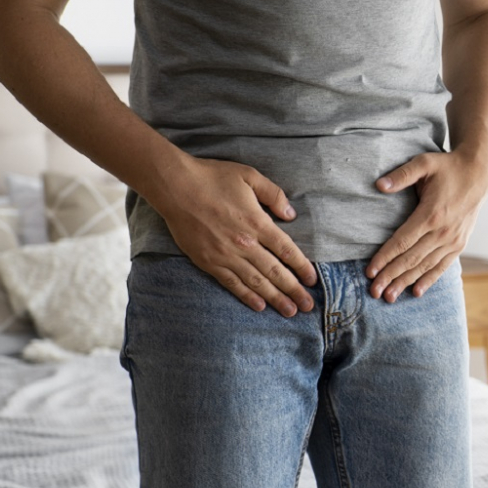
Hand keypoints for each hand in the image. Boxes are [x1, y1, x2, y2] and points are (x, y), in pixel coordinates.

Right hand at [152, 155, 317, 316]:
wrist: (175, 187)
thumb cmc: (212, 178)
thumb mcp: (249, 176)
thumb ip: (274, 195)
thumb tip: (291, 214)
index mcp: (257, 222)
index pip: (286, 250)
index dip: (302, 267)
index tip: (312, 279)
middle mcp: (244, 243)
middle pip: (275, 272)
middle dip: (294, 290)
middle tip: (308, 306)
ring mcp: (226, 255)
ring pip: (256, 282)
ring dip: (275, 298)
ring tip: (290, 311)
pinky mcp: (208, 262)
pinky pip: (232, 284)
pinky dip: (247, 296)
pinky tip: (259, 306)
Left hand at [366, 148, 487, 301]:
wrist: (478, 173)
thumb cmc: (447, 167)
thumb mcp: (424, 163)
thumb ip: (401, 175)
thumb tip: (379, 185)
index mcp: (431, 214)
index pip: (402, 242)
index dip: (385, 258)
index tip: (370, 272)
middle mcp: (442, 232)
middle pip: (411, 259)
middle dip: (391, 276)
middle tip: (374, 292)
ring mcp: (452, 240)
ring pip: (425, 266)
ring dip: (406, 282)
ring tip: (389, 297)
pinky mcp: (459, 244)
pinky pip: (442, 266)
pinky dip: (429, 280)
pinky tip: (415, 292)